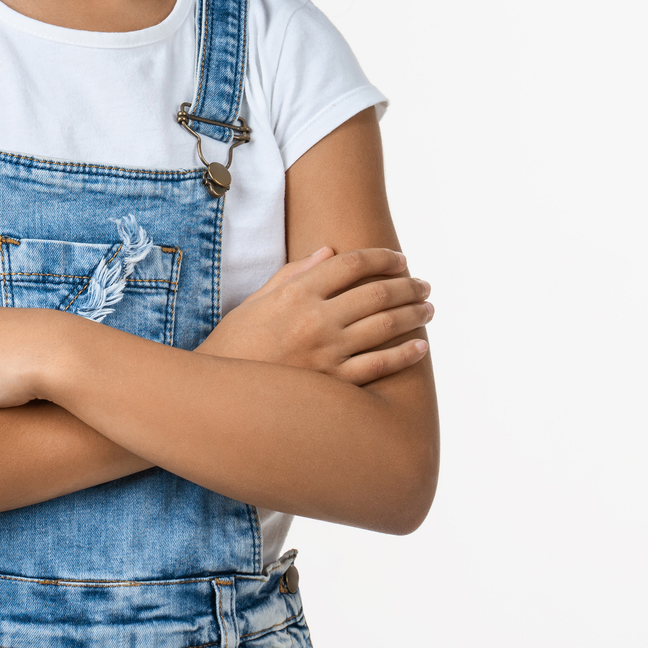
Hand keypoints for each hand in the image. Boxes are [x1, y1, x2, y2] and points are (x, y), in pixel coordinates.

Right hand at [197, 246, 431, 383]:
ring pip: (385, 326)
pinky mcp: (334, 384)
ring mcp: (327, 352)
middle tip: (423, 285)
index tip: (400, 260)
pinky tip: (420, 347)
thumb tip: (329, 252)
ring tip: (428, 309)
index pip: (351, 264)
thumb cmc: (235, 344)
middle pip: (376, 293)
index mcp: (296, 293)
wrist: (219, 395)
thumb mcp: (257, 301)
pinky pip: (380, 365)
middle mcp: (315, 319)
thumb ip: (293, 274)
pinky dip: (405, 354)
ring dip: (414, 314)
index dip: (381, 258)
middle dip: (407, 285)